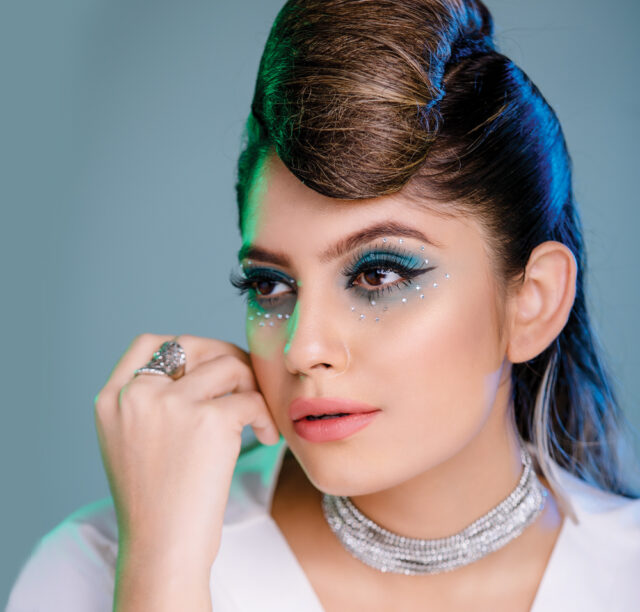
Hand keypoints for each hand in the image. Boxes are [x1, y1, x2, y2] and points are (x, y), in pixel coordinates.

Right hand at [94, 333, 279, 579]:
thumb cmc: (155, 499)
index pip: (149, 343)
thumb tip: (202, 366)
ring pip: (229, 364)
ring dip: (251, 385)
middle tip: (245, 383)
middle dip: (226, 358)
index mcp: (112, 399)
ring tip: (256, 416)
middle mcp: (137, 395)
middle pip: (194, 345)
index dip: (186, 348)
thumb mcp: (129, 440)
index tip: (209, 367)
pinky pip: (251, 397)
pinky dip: (265, 414)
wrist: (163, 547)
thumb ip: (149, 401)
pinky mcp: (208, 420)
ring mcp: (172, 404)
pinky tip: (264, 437)